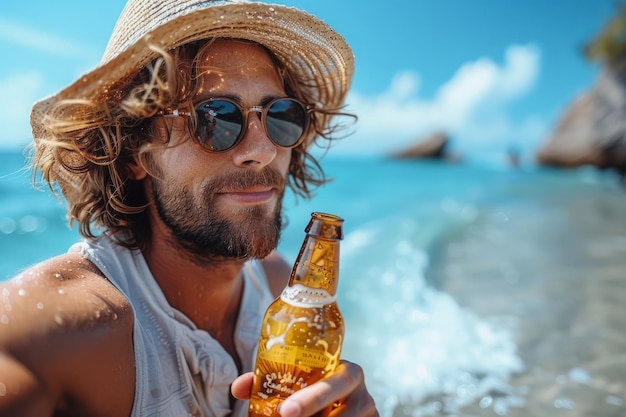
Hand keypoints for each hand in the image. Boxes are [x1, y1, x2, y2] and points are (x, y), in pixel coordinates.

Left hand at [231, 360, 378, 416]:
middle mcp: (363, 395)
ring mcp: (369, 415)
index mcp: (348, 372)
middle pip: (343, 414)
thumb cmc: (316, 391)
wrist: (340, 405)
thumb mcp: (300, 385)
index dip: (311, 398)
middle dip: (313, 412)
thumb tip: (238, 388)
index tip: (284, 411)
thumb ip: (270, 384)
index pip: (335, 382)